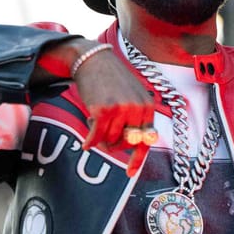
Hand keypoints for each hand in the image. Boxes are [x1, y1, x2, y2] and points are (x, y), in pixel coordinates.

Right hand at [70, 45, 155, 177]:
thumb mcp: (131, 96)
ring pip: (110, 140)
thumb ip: (135, 118)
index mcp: (147, 106)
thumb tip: (136, 144)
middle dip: (113, 144)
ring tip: (96, 122)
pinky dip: (90, 142)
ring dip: (100, 138)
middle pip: (125, 143)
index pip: (147, 140)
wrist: (92, 59)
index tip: (130, 173)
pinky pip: (96, 137)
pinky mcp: (103, 110)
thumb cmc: (111, 79)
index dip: (137, 158)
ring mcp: (121, 110)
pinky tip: (85, 143)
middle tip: (103, 135)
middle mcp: (137, 108)